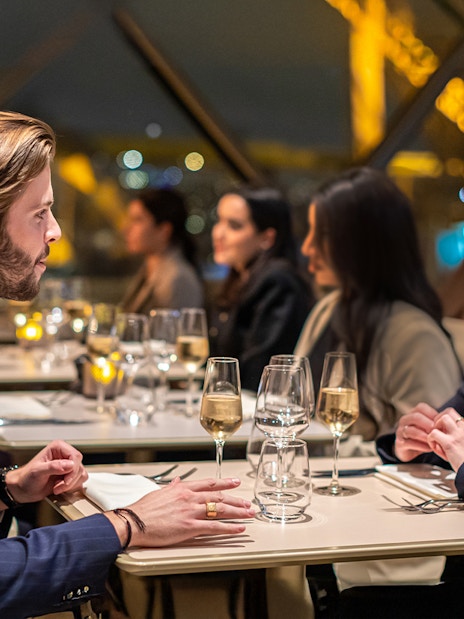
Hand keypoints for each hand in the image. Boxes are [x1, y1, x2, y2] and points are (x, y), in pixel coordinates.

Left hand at [5, 440, 87, 504]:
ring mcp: (68, 466)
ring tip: (57, 487)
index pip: (75, 456)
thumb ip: (53, 466)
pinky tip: (59, 488)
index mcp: (58, 448)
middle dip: (70, 479)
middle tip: (58, 486)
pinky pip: (79, 481)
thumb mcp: (37, 471)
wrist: (23, 490)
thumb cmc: (26, 478)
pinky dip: (71, 488)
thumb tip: (69, 465)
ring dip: (70, 485)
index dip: (73, 469)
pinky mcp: (69, 476)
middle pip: (79, 466)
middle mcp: (64, 455)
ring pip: (81, 474)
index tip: (65, 480)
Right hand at [105, 476, 254, 547]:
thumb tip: (177, 480)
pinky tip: (239, 528)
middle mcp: (189, 498)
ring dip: (237, 512)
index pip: (209, 483)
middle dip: (236, 499)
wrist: (133, 522)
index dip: (224, 483)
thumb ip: (172, 486)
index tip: (235, 483)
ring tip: (249, 514)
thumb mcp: (159, 492)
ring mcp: (191, 512)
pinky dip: (229, 528)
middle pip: (218, 497)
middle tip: (248, 503)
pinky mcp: (190, 527)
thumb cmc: (143, 509)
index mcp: (182, 488)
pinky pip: (214, 527)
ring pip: (220, 510)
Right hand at [394, 403, 438, 460]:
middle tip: (436, 430)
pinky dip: (421, 446)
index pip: (421, 407)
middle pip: (415, 417)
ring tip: (432, 440)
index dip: (432, 414)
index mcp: (412, 414)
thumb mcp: (427, 427)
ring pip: (410, 430)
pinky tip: (428, 448)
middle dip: (428, 424)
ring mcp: (400, 431)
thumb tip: (446, 421)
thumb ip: (433, 423)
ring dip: (424, 436)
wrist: (408, 450)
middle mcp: (404, 421)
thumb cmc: (421, 436)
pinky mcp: (400, 443)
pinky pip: (409, 443)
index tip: (440, 422)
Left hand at [428, 410, 463, 470]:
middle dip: (439, 419)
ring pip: (443, 418)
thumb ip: (456, 437)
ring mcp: (458, 435)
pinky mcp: (450, 444)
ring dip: (435, 426)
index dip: (445, 419)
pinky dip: (430, 439)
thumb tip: (441, 434)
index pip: (454, 414)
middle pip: (448, 412)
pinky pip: (434, 433)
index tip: (442, 429)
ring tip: (435, 437)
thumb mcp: (463, 445)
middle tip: (437, 431)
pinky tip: (434, 447)